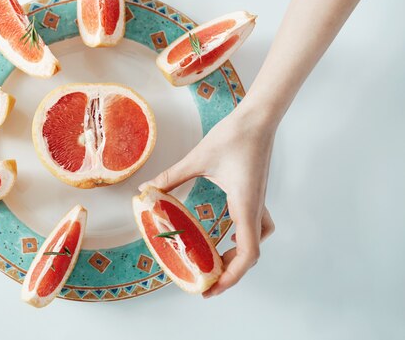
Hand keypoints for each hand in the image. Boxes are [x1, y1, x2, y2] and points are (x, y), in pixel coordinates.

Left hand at [139, 102, 276, 297]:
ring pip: (256, 239)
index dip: (232, 277)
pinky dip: (243, 237)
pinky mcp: (256, 192)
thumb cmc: (234, 136)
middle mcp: (255, 207)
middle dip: (231, 272)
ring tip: (216, 262)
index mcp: (245, 205)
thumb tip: (147, 191)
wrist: (259, 117)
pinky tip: (226, 233)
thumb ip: (172, 176)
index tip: (212, 287)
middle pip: (251, 253)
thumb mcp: (197, 159)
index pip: (248, 254)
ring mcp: (258, 200)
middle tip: (207, 282)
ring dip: (239, 255)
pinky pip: (255, 224)